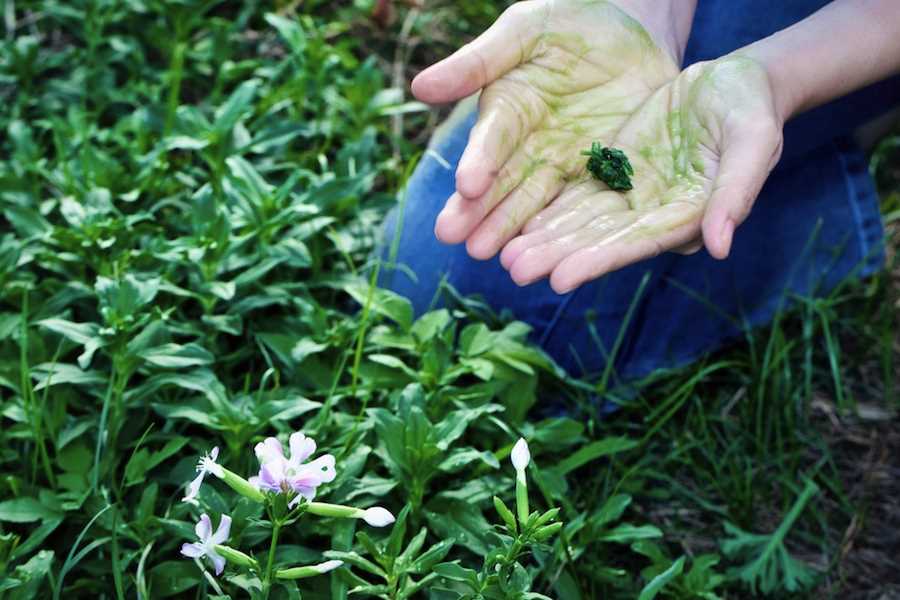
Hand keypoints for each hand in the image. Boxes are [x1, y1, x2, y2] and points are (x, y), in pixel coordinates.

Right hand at [411, 0, 684, 259]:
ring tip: (503, 262)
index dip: (478, 163)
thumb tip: (419, 87)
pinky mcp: (599, 174)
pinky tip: (554, 256)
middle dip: (484, 214)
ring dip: (518, 233)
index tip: (466, 186)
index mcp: (506, 111)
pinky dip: (567, 231)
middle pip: (505, 184)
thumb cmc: (570, 19)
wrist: (632, 27)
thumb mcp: (524, 30)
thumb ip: (477, 62)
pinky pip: (583, 206)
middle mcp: (528, 146)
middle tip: (463, 243)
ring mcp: (562, 163)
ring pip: (537, 204)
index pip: (489, 142)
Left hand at [499, 56, 784, 292]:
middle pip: (599, 240)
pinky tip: (517, 225)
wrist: (733, 84)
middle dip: (558, 256)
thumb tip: (719, 247)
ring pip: (581, 222)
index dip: (598, 260)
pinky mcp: (614, 173)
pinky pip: (576, 195)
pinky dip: (549, 211)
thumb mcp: (754, 143)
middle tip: (516, 271)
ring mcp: (632, 196)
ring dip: (545, 240)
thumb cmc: (752, 111)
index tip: (560, 278)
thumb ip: (735, 194)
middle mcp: (654, 214)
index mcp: (688, 215)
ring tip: (505, 257)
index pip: (637, 243)